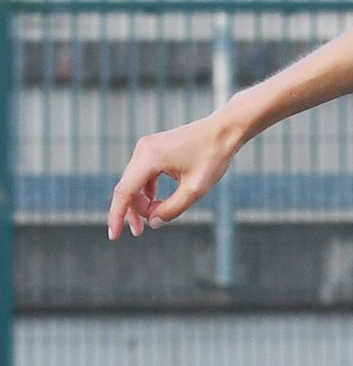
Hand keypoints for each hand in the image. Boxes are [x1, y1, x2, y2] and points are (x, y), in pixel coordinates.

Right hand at [107, 114, 238, 239]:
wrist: (225, 130)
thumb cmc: (213, 156)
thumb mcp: (195, 189)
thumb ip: (172, 209)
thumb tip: (153, 222)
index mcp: (149, 157)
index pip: (124, 192)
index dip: (116, 216)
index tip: (114, 236)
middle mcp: (143, 149)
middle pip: (127, 188)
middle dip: (133, 211)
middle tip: (139, 232)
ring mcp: (147, 147)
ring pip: (134, 182)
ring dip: (141, 201)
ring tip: (151, 219)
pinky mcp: (154, 148)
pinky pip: (143, 175)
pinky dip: (147, 190)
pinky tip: (155, 203)